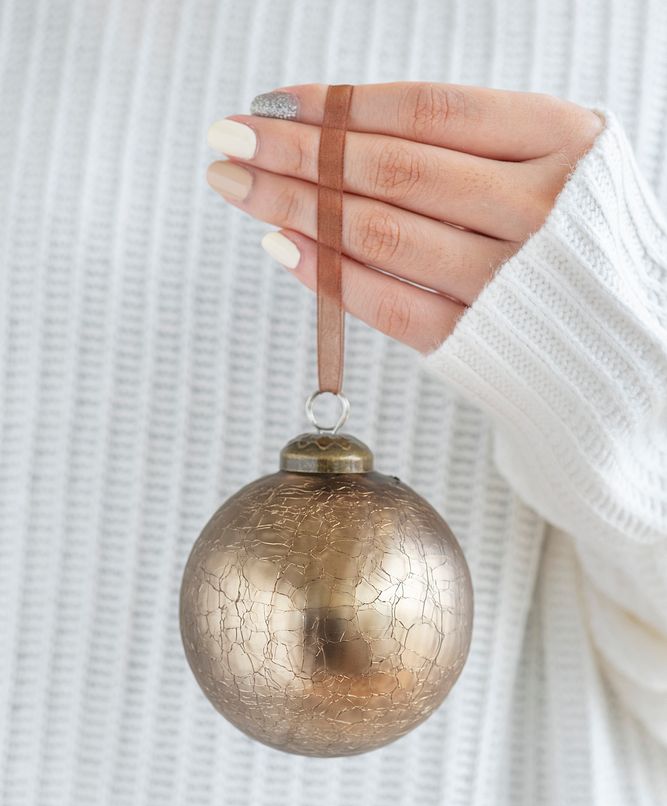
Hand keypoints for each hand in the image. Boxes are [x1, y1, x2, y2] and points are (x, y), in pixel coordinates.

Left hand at [206, 82, 603, 354]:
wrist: (621, 347)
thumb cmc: (571, 242)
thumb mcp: (546, 164)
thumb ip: (466, 145)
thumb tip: (333, 127)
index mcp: (560, 140)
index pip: (427, 110)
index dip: (340, 104)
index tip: (274, 101)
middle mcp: (537, 207)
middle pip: (393, 168)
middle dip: (298, 151)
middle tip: (230, 138)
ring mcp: (509, 281)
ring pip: (383, 233)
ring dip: (297, 206)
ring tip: (238, 185)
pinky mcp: (481, 343)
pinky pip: (391, 305)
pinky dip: (330, 276)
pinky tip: (282, 246)